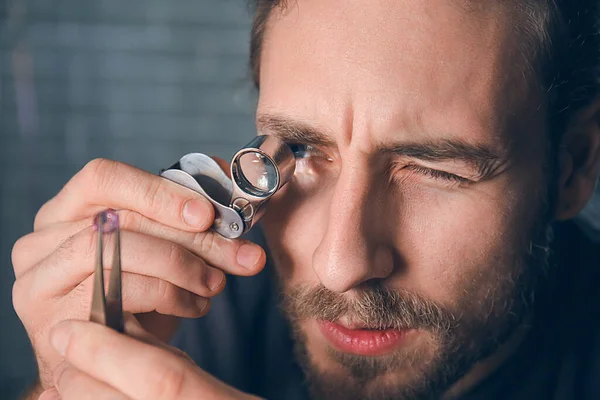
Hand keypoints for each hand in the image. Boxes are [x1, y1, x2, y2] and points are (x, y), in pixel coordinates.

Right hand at [11, 159, 265, 388]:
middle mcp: (42, 242)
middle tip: (242, 254)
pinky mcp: (56, 322)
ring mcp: (42, 284)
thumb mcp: (158, 241)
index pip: (103, 178)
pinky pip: (120, 299)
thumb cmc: (136, 287)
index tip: (207, 214)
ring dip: (183, 268)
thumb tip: (221, 170)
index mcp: (65, 209)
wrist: (113, 351)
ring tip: (216, 282)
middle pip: (120, 222)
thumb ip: (182, 206)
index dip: (158, 192)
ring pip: (118, 258)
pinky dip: (172, 298)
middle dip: (193, 238)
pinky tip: (196, 305)